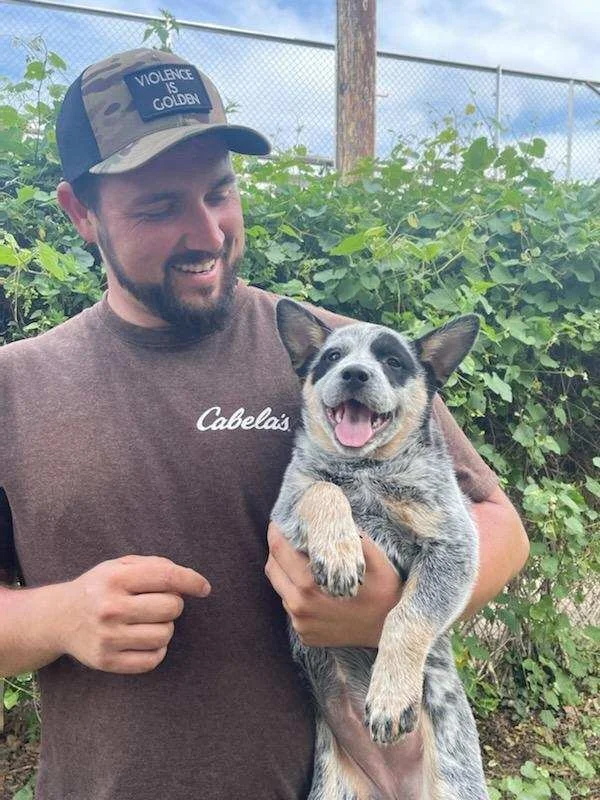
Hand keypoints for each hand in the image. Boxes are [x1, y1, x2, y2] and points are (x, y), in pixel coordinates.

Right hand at [57, 555, 210, 673]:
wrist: (59, 618)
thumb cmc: (99, 588)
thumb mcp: (119, 565)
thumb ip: (154, 565)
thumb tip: (187, 580)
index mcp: (115, 578)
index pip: (167, 577)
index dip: (192, 581)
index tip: (204, 587)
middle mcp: (111, 607)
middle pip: (171, 607)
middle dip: (173, 604)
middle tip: (159, 603)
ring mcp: (108, 637)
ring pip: (165, 634)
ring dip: (165, 627)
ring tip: (149, 621)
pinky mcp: (107, 661)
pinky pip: (152, 660)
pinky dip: (157, 650)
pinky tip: (145, 640)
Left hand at [265, 523, 401, 647]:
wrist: (392, 631)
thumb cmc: (384, 592)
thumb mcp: (373, 558)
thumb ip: (349, 536)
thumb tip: (331, 517)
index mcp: (311, 584)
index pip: (279, 550)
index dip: (276, 531)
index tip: (278, 521)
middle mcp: (300, 605)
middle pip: (273, 568)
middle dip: (277, 549)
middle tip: (288, 537)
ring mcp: (301, 623)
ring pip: (281, 588)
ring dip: (287, 572)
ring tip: (303, 561)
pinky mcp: (305, 635)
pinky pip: (291, 606)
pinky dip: (297, 593)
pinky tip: (314, 587)